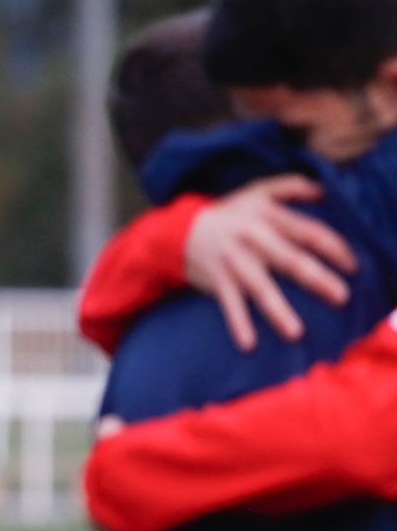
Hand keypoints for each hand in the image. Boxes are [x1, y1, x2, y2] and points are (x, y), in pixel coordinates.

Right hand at [185, 174, 355, 350]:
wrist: (178, 230)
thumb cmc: (227, 213)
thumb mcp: (255, 191)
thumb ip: (289, 186)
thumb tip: (322, 191)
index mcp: (266, 217)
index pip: (307, 231)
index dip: (333, 247)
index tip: (352, 266)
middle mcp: (251, 238)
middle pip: (290, 260)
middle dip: (316, 279)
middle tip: (341, 297)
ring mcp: (233, 261)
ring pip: (259, 287)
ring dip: (277, 310)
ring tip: (295, 333)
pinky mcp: (217, 279)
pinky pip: (230, 304)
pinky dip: (238, 324)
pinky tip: (248, 344)